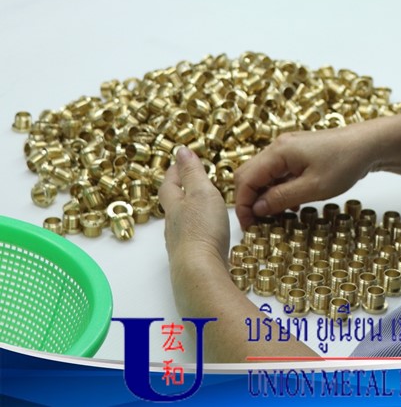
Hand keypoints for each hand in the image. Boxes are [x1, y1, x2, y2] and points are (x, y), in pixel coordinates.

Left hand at [159, 146, 229, 267]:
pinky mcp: (193, 257)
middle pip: (172, 204)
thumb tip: (180, 150)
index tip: (179, 161)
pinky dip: (199, 228)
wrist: (200, 271)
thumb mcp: (200, 192)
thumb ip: (192, 172)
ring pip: (182, 221)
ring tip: (202, 204)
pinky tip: (208, 231)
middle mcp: (173, 225)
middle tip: (188, 181)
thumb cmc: (201, 229)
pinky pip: (193, 236)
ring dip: (189, 210)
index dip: (174, 171)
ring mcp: (181, 243)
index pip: (169, 184)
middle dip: (179, 191)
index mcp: (175, 205)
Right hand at [234, 123, 385, 229]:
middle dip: (249, 200)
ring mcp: (288, 148)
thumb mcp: (313, 188)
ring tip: (275, 219)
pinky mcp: (297, 153)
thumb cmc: (344, 163)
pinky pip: (277, 173)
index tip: (250, 227)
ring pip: (263, 175)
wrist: (368, 144)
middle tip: (259, 225)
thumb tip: (257, 209)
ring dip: (264, 196)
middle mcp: (278, 147)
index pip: (245, 179)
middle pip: (249, 175)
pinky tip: (290, 206)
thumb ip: (282, 198)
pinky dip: (277, 189)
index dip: (243, 205)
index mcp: (278, 152)